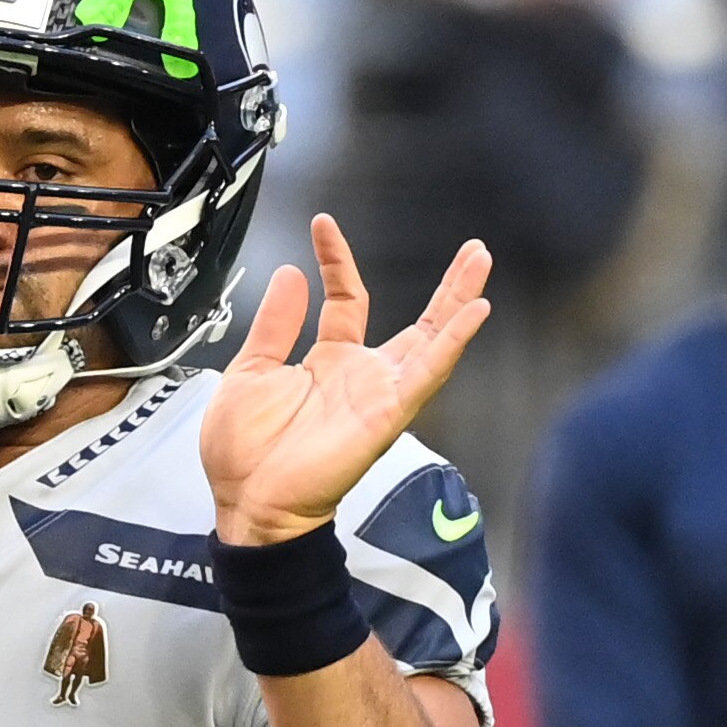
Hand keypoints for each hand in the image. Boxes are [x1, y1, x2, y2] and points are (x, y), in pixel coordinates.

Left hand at [201, 215, 490, 545]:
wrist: (248, 502)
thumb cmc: (246, 452)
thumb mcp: (251, 370)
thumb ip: (276, 323)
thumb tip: (291, 273)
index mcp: (330, 363)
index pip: (349, 300)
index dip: (338, 261)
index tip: (323, 224)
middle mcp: (362, 376)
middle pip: (418, 323)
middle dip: (448, 287)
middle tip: (473, 250)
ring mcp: (379, 394)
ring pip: (433, 341)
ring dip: (459, 303)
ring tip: (480, 264)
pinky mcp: (387, 414)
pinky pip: (426, 373)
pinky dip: (451, 343)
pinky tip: (474, 312)